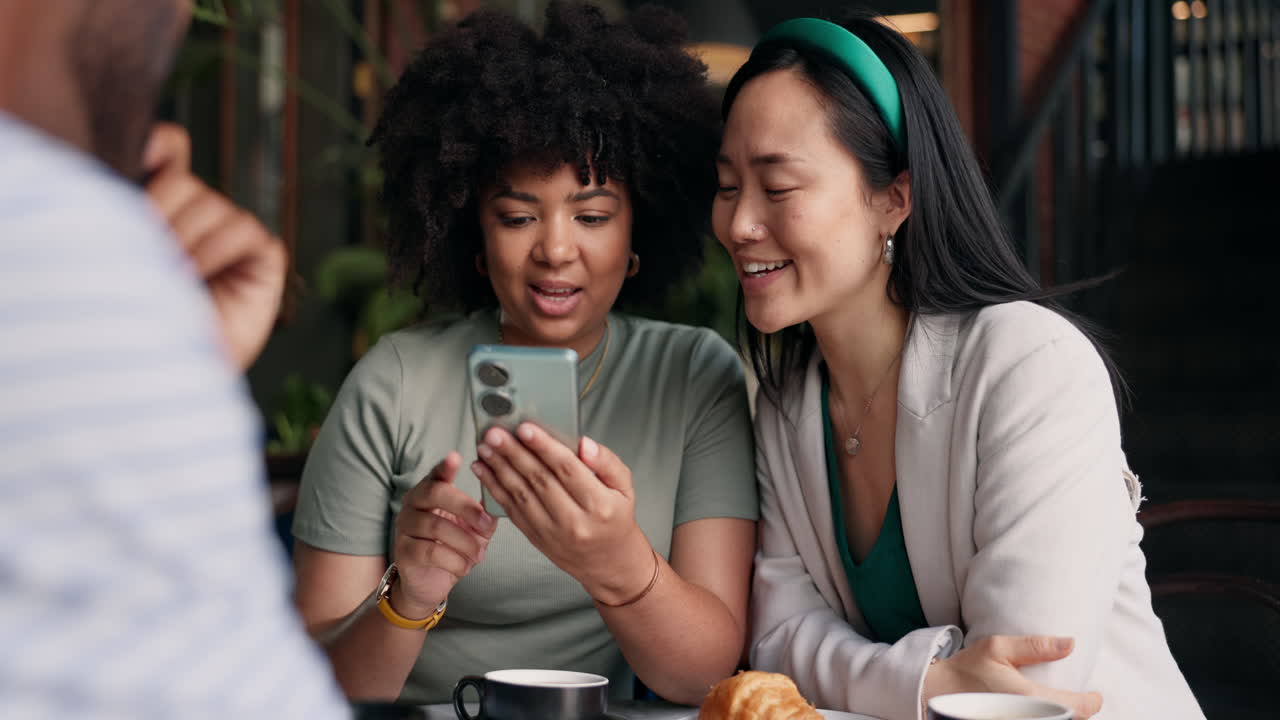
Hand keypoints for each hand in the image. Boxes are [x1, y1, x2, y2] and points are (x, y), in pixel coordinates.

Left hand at [142, 122, 287, 369]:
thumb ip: (134, 204)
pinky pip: (244, 230)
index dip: (161, 146)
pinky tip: (198, 277)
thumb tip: (150, 155)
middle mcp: (197, 217)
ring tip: (169, 278)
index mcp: (162, 208)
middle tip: (145, 256)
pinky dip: (218, 250)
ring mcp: (232, 235)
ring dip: (184, 241)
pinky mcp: (263, 255)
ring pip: (211, 203)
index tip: (144, 158)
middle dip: (158, 215)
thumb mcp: (124, 254)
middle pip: (182, 181)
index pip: (169, 150)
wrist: (166, 373)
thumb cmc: (139, 321)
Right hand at [391, 452, 496, 617]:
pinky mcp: (403, 551)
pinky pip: (431, 551)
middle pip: (435, 493)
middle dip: (465, 508)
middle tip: (485, 525)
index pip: (437, 474)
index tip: (456, 457)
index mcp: (431, 491)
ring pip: (436, 526)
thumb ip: (485, 515)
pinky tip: (464, 567)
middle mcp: (413, 503)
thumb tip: (497, 505)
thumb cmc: (454, 547)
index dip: (445, 466)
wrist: (432, 581)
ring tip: (478, 555)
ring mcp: (405, 526)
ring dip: (465, 543)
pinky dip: (455, 561)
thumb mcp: (475, 529)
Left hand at [472, 424, 652, 602]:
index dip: (544, 447)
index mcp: (598, 505)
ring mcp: (551, 532)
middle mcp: (574, 521)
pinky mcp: (535, 537)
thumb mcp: (624, 487)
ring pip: (520, 494)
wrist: (608, 561)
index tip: (525, 428)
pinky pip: (511, 510)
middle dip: (514, 453)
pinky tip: (484, 471)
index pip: (567, 469)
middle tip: (495, 433)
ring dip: (499, 468)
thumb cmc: (614, 518)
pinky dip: (494, 488)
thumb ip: (607, 461)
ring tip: (485, 448)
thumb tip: (584, 444)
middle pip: (539, 480)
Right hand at [923, 635, 1102, 718]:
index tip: (1096, 696)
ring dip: (1061, 717)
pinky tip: (1041, 712)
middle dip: (1078, 714)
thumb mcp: (997, 647)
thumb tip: (1070, 644)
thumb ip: (1035, 646)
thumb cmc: (967, 668)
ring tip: (1063, 708)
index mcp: (1027, 696)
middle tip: (1081, 703)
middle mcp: (1025, 716)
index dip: (1091, 703)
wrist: (936, 692)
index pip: (1074, 708)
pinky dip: (1045, 718)